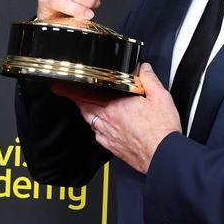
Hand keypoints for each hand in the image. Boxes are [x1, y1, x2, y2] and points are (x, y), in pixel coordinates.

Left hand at [52, 63, 181, 173]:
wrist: (163, 156)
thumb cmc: (161, 130)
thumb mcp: (160, 96)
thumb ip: (148, 78)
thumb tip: (142, 68)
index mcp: (116, 105)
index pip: (87, 94)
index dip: (72, 90)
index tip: (61, 86)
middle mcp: (108, 120)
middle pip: (84, 108)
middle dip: (75, 99)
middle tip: (67, 93)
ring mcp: (108, 135)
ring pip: (89, 121)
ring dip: (85, 112)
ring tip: (84, 106)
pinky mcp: (112, 147)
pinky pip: (97, 134)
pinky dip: (96, 128)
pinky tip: (100, 125)